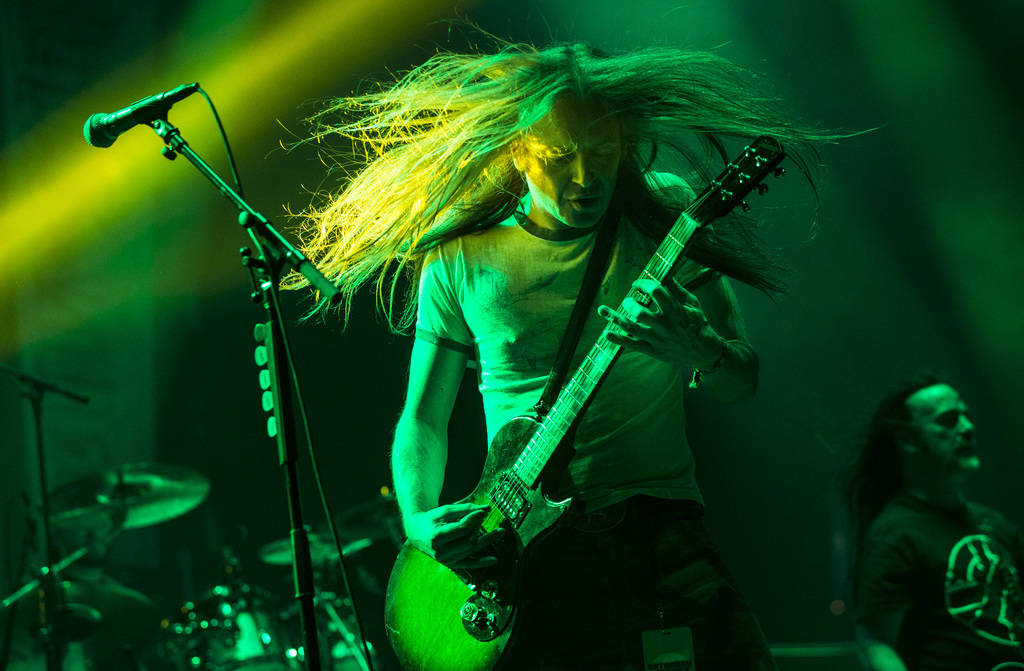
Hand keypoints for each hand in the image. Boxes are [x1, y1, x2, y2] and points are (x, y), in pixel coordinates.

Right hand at [403, 502, 500, 568]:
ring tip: (500, 533)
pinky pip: (469, 564)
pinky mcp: (451, 564)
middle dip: (481, 530)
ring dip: (487, 541)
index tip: (483, 512)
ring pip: (471, 551)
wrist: (417, 533)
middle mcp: (441, 551)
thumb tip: (486, 508)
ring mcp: (446, 559)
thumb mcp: (445, 511)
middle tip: (490, 520)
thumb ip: (465, 509)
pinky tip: (494, 559)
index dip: (474, 519)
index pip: (461, 528)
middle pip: (468, 541)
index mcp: (437, 536)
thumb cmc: (431, 519)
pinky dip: (482, 562)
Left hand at [598, 278, 723, 367]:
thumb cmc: (698, 324)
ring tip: (602, 310)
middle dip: (630, 304)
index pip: (657, 292)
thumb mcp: (692, 303)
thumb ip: (677, 289)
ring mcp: (658, 339)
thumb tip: (665, 273)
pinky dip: (618, 339)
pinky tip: (606, 333)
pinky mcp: (653, 351)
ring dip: (616, 319)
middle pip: (641, 313)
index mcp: (676, 311)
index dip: (644, 284)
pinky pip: (633, 345)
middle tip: (628, 300)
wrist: (704, 352)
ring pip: (633, 329)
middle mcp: (665, 326)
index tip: (637, 284)